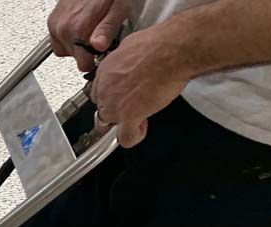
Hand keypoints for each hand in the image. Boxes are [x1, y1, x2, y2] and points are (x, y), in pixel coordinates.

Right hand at [48, 0, 131, 71]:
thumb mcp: (117, 9)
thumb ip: (106, 30)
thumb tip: (99, 47)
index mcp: (78, 30)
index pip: (83, 64)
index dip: (95, 61)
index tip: (101, 54)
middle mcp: (63, 29)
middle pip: (74, 58)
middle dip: (86, 52)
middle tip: (97, 38)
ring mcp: (55, 25)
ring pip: (63, 50)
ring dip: (75, 46)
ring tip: (87, 33)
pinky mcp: (52, 20)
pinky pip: (56, 39)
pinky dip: (67, 37)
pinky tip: (78, 27)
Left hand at [91, 26, 192, 146]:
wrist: (171, 51)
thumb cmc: (158, 44)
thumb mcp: (132, 45)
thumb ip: (125, 59)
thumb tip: (129, 61)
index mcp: (105, 70)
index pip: (98, 92)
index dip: (112, 96)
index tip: (124, 96)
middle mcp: (106, 89)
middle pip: (102, 110)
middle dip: (116, 111)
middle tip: (134, 105)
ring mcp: (115, 104)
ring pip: (108, 125)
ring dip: (123, 123)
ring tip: (139, 116)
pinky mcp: (129, 116)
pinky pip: (125, 137)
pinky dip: (134, 136)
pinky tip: (142, 127)